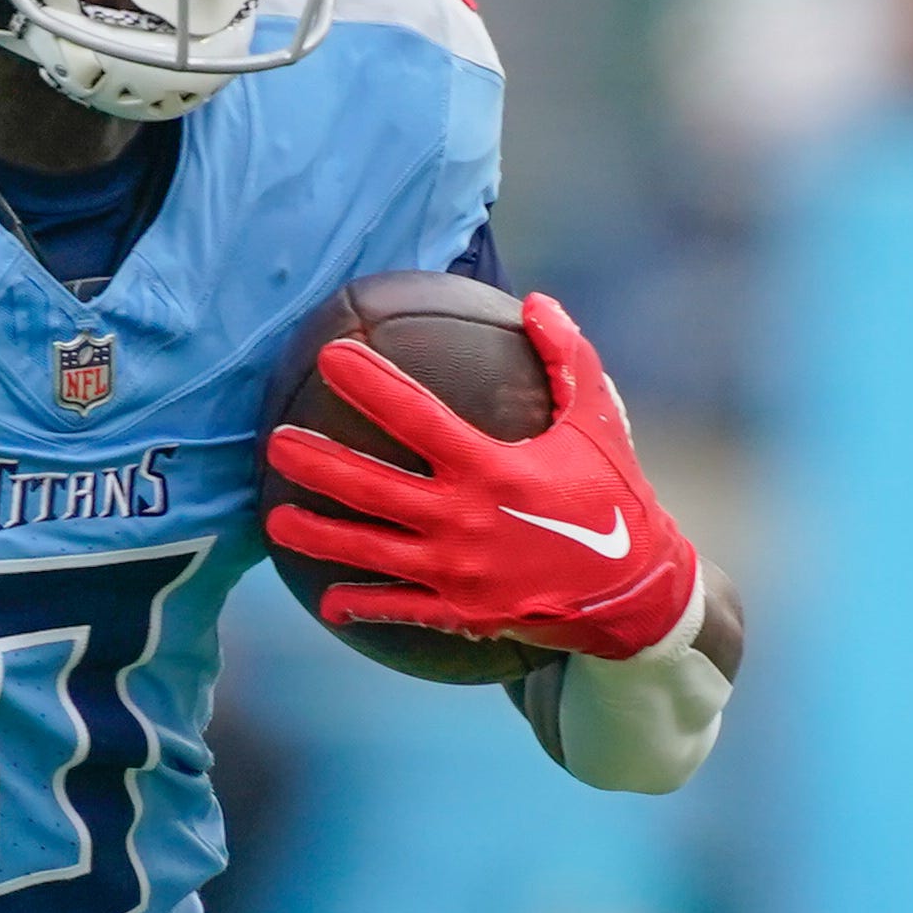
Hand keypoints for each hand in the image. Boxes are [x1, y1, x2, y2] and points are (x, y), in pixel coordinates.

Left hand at [263, 292, 700, 658]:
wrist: (637, 589)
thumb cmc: (614, 496)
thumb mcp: (597, 422)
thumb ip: (567, 359)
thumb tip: (538, 301)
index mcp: (491, 467)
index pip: (417, 416)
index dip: (371, 384)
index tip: (332, 356)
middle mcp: (465, 519)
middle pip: (373, 487)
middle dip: (319, 464)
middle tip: (276, 444)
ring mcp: (458, 571)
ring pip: (372, 550)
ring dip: (318, 536)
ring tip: (275, 519)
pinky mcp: (462, 611)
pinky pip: (402, 607)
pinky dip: (363, 604)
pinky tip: (327, 603)